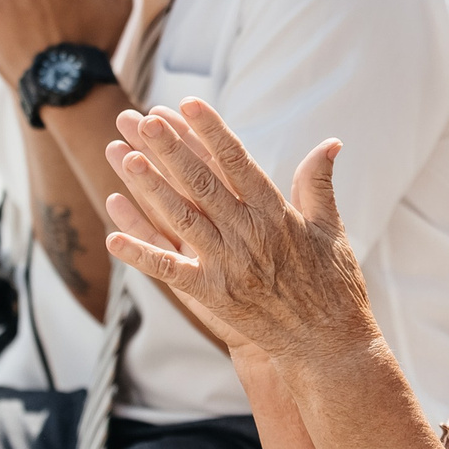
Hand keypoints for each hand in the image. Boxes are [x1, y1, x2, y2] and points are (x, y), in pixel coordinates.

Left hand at [103, 99, 380, 368]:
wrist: (330, 345)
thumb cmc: (334, 286)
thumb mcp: (330, 229)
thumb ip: (318, 184)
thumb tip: (329, 142)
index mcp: (276, 213)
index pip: (238, 162)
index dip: (212, 131)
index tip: (189, 104)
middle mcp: (249, 234)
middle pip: (203, 183)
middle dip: (172, 149)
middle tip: (144, 119)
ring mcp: (228, 265)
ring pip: (182, 218)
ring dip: (152, 188)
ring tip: (126, 157)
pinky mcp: (213, 295)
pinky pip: (171, 270)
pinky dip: (141, 254)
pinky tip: (114, 234)